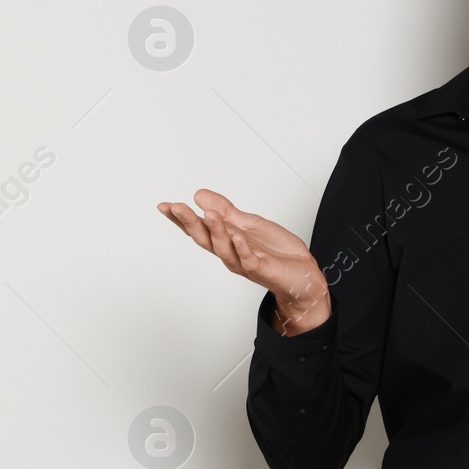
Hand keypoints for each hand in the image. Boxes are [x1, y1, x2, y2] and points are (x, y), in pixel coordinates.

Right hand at [157, 188, 330, 334]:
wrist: (303, 273)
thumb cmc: (276, 251)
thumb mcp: (249, 223)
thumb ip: (226, 211)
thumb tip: (199, 194)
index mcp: (226, 241)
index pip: (198, 228)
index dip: (180, 219)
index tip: (165, 206)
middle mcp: (230, 253)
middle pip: (204, 238)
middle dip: (189, 223)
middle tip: (177, 207)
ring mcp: (244, 262)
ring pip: (224, 248)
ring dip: (216, 231)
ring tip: (209, 214)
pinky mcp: (262, 269)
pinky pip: (249, 260)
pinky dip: (242, 248)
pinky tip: (237, 237)